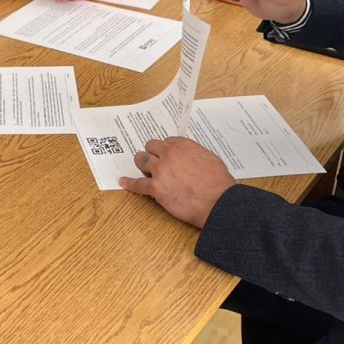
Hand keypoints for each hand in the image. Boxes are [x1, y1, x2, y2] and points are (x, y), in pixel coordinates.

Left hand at [118, 137, 235, 227]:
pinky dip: (129, 183)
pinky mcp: (155, 188)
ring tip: (141, 166)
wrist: (217, 202)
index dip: (165, 149)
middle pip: (151, 147)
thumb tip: (191, 159)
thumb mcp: (211, 159)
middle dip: (151, 152)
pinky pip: (138, 184)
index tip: (165, 153)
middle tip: (152, 159)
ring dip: (141, 163)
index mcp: (184, 146)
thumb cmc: (219, 184)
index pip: (167, 141)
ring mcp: (160, 171)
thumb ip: (196, 155)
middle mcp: (170, 155)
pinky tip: (123, 181)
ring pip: (142, 160)